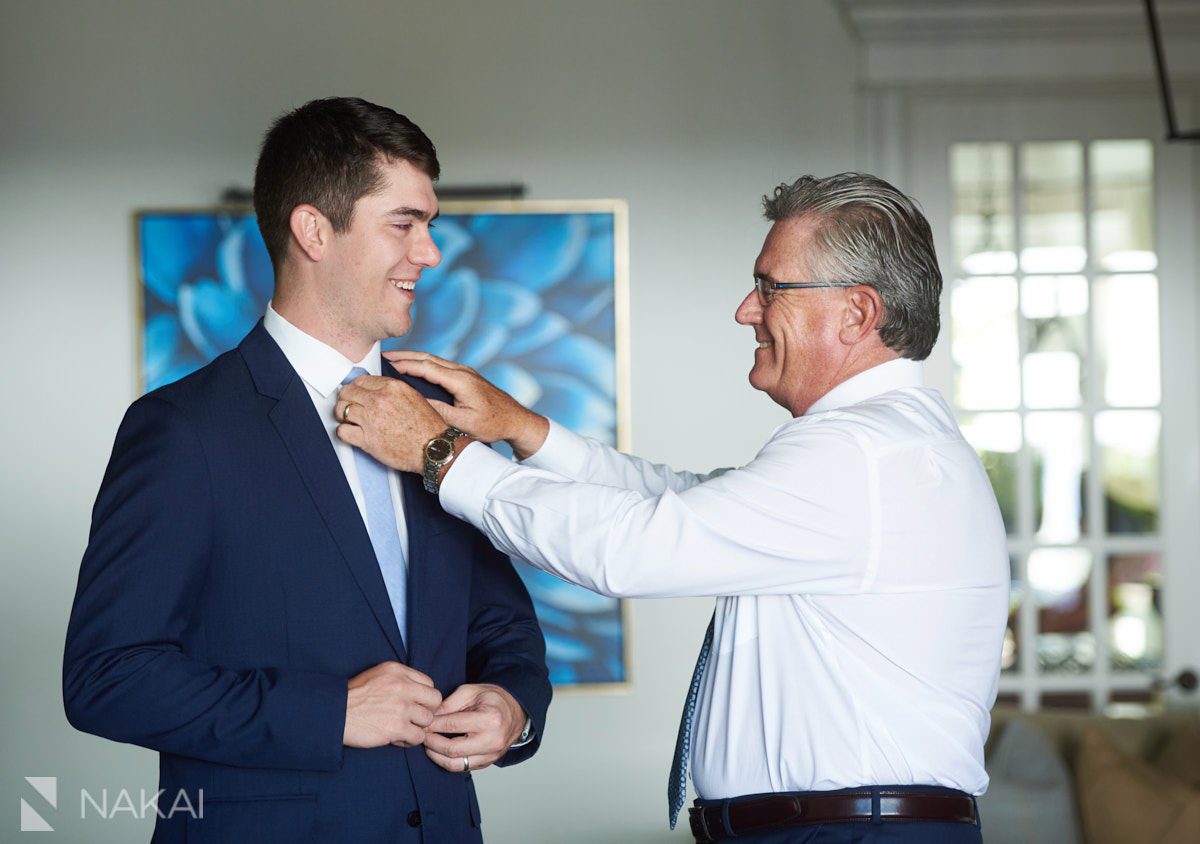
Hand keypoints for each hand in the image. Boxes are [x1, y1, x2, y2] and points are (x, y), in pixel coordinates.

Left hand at [335, 376, 445, 472]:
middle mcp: (379, 400)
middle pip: (347, 393)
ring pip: (341, 410)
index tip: (356, 395)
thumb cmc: (428, 426)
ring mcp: (371, 419)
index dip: (356, 388)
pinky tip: (352, 433)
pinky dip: (344, 432)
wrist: (434, 449)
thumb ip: (392, 390)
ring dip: (344, 415)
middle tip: (349, 407)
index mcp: (392, 387)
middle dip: (346, 399)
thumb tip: (375, 389)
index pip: (360, 380)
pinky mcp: (367, 439)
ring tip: (350, 420)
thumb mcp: (414, 397)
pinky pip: (342, 431)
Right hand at [343, 661, 442, 748]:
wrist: (334, 713)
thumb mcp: (377, 675)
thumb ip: (399, 679)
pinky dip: (410, 741)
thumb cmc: (353, 696)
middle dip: (427, 711)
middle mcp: (402, 686)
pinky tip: (397, 739)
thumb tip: (418, 692)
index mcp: (397, 671)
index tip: (415, 705)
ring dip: (418, 727)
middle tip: (414, 719)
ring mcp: (401, 707)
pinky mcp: (396, 727)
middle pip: (434, 700)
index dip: (424, 697)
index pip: (429, 683)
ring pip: (428, 720)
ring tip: (403, 729)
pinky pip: (418, 737)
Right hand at [383, 351, 549, 459]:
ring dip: (414, 358)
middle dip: (405, 356)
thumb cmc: (493, 424)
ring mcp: (465, 372)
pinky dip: (424, 364)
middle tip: (384, 356)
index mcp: (461, 380)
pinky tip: (414, 368)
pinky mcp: (466, 376)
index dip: (406, 364)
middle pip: (429, 358)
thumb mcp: (464, 423)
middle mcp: (463, 372)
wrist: (516, 420)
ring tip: (393, 360)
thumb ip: (440, 411)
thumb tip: (417, 402)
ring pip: (434, 360)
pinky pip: (441, 365)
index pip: (427, 367)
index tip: (387, 364)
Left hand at [422, 683, 526, 772]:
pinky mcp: (488, 762)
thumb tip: (430, 716)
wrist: (516, 711)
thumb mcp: (471, 691)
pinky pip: (462, 768)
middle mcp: (492, 740)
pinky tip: (440, 751)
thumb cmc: (494, 699)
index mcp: (489, 719)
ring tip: (428, 745)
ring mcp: (491, 755)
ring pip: (455, 764)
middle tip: (422, 735)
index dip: (433, 725)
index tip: (422, 722)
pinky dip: (448, 761)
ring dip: (437, 756)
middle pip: (452, 749)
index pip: (452, 726)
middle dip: (431, 742)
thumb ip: (449, 703)